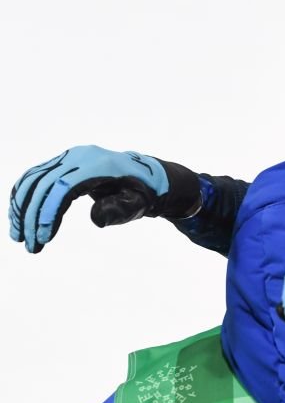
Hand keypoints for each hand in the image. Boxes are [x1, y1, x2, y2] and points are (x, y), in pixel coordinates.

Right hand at [8, 145, 200, 252]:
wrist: (147, 176)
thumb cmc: (144, 193)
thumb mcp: (139, 204)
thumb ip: (120, 210)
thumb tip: (96, 219)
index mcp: (99, 165)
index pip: (64, 187)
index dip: (49, 212)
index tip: (42, 237)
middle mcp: (80, 157)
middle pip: (44, 184)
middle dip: (31, 216)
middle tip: (30, 245)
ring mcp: (69, 158)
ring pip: (34, 181)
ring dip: (22, 209)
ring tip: (19, 236)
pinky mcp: (62, 164)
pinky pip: (36, 178)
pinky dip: (25, 198)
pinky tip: (20, 218)